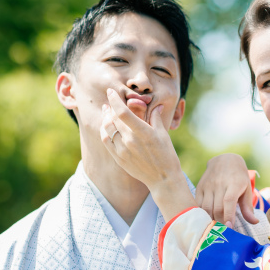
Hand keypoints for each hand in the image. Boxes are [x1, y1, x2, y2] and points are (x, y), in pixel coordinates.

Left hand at [101, 88, 194, 220]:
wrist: (163, 178)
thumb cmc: (166, 155)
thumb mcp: (163, 134)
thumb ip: (156, 118)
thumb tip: (156, 105)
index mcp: (142, 132)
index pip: (122, 111)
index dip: (114, 100)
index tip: (111, 91)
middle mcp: (130, 140)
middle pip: (113, 119)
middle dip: (110, 107)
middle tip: (109, 101)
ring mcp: (122, 150)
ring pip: (107, 129)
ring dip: (105, 118)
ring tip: (106, 112)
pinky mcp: (119, 158)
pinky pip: (106, 141)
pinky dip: (103, 131)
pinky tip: (105, 127)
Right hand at [195, 154, 257, 227]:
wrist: (224, 160)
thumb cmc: (238, 178)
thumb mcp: (246, 189)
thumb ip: (248, 207)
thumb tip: (254, 222)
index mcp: (234, 184)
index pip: (229, 201)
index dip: (228, 215)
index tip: (229, 228)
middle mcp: (219, 184)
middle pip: (217, 208)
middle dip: (220, 223)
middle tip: (224, 233)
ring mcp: (208, 185)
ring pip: (206, 208)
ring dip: (210, 220)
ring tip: (215, 229)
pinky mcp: (200, 187)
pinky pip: (198, 204)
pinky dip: (201, 214)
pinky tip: (205, 220)